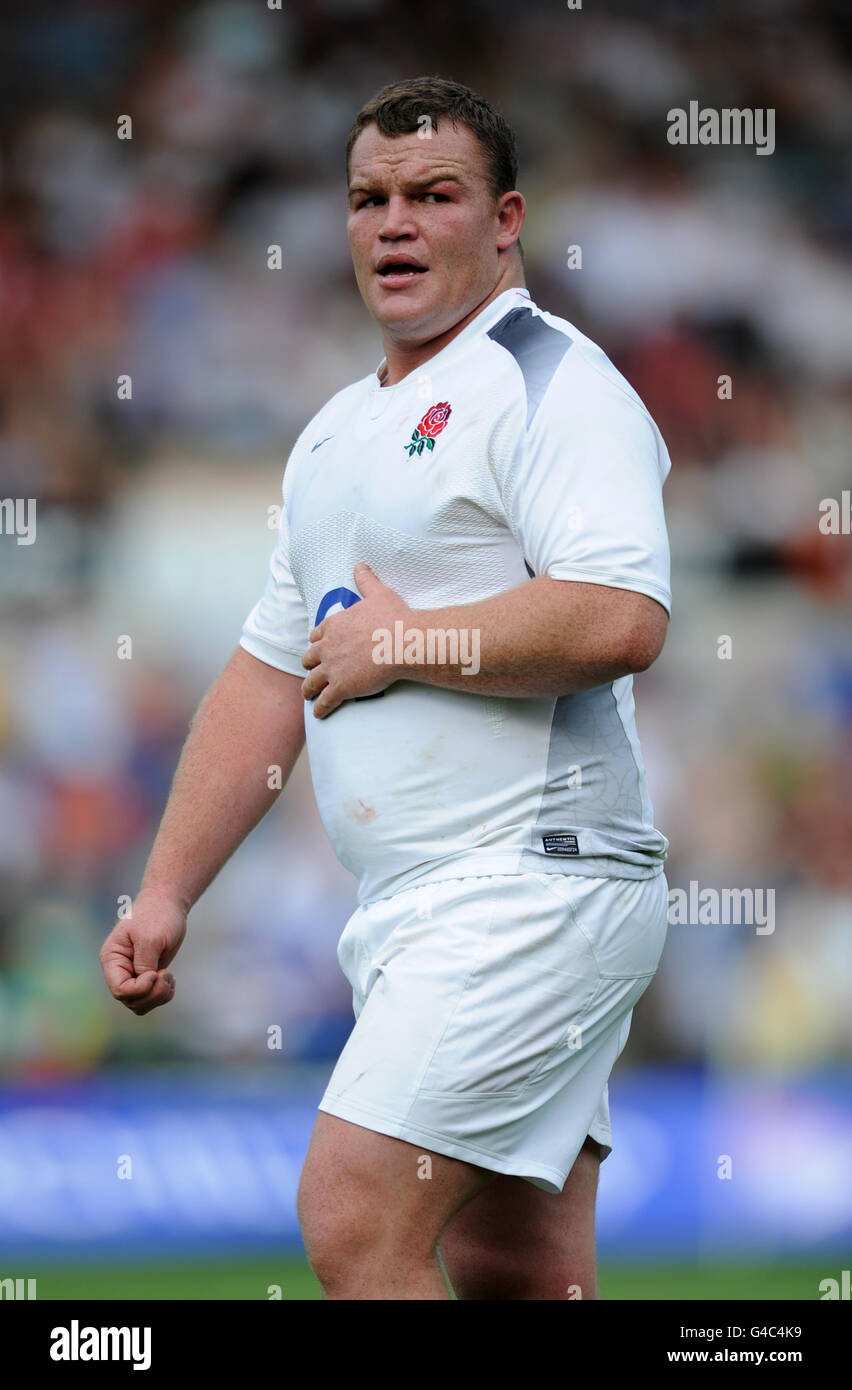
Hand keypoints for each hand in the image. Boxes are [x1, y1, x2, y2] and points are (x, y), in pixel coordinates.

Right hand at [100, 890, 186, 1016]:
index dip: (140, 989)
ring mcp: (133, 974)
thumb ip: (144, 963)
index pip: (120, 990)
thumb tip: (144, 985)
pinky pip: (151, 998)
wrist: (167, 904)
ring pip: (140, 1004)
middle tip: (166, 974)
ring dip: (158, 996)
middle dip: (152, 994)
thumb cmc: (157, 916)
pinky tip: (170, 978)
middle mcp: (119, 970)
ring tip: (169, 976)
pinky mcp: (147, 976)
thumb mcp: (150, 938)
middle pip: (130, 1001)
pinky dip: (163, 993)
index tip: (156, 972)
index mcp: (112, 958)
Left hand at [301, 562, 407, 717]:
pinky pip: (325, 701)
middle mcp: (328, 647)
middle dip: (309, 664)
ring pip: (312, 681)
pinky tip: (319, 714)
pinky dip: (321, 708)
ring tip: (308, 695)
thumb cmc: (393, 617)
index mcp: (334, 625)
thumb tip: (360, 564)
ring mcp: (332, 669)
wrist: (402, 643)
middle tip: (311, 670)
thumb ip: (365, 579)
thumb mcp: (378, 593)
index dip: (317, 642)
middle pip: (310, 658)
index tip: (318, 646)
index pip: (317, 635)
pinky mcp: (341, 688)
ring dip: (308, 689)